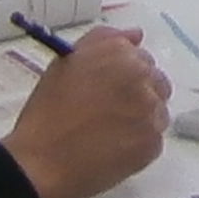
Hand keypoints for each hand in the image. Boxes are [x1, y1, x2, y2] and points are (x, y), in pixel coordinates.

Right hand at [4, 23, 168, 197]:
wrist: (40, 162)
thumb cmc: (47, 113)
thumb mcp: (66, 64)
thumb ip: (102, 41)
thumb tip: (136, 35)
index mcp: (120, 53)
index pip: (141, 59)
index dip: (124, 77)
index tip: (109, 92)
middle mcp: (141, 76)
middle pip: (156, 84)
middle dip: (138, 97)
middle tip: (110, 116)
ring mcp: (150, 110)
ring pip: (157, 112)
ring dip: (141, 121)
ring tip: (109, 136)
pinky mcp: (152, 143)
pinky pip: (153, 141)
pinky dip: (138, 147)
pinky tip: (113, 153)